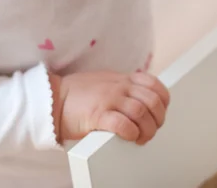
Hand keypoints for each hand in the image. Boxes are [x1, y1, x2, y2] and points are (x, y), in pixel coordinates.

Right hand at [49, 71, 169, 144]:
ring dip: (146, 129)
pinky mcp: (97, 114)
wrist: (53, 99)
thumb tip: (143, 99)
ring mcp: (108, 99)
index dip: (163, 101)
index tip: (159, 112)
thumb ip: (124, 87)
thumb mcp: (106, 81)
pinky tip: (129, 136)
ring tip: (141, 138)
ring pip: (141, 113)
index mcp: (122, 79)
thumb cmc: (78, 94)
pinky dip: (131, 132)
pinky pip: (123, 124)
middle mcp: (119, 86)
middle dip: (158, 119)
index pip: (154, 84)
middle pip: (152, 100)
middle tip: (151, 130)